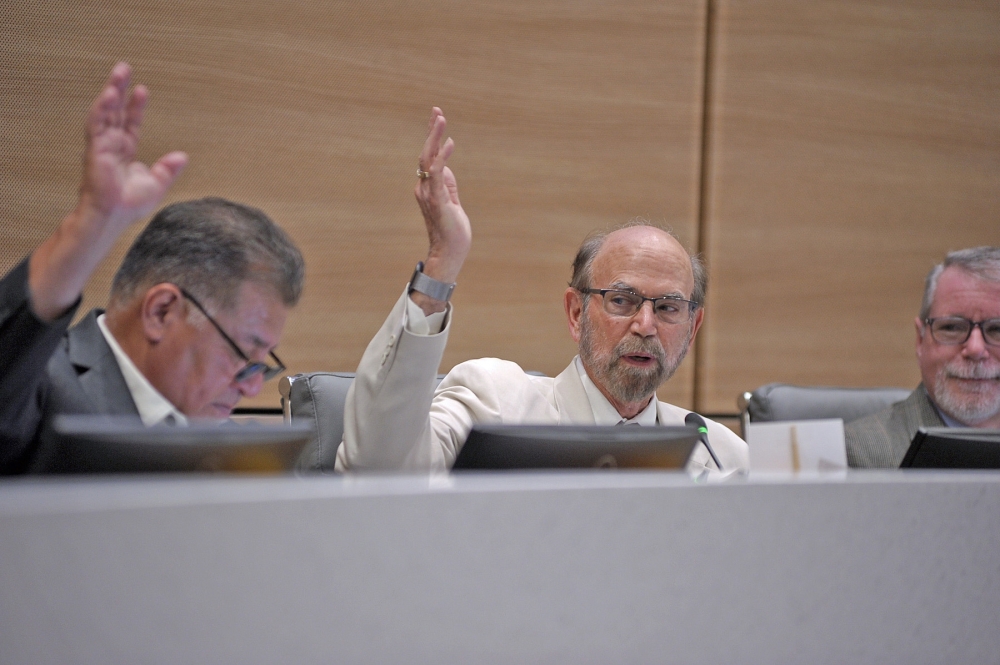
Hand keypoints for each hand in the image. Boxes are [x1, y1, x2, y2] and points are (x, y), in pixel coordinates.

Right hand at [27, 63, 186, 320]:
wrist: (115, 216)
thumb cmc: (131, 204)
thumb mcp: (158, 184)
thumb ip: (169, 169)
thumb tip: (182, 155)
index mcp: (125, 151)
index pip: (130, 122)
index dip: (135, 106)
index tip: (142, 89)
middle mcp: (112, 145)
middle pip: (114, 111)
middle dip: (119, 89)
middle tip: (123, 68)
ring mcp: (102, 145)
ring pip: (105, 112)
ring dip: (110, 92)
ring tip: (118, 74)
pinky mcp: (95, 149)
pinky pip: (97, 124)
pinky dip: (103, 108)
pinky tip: (109, 93)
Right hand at [414, 108, 470, 290]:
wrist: (450, 252)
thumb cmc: (452, 230)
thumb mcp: (452, 202)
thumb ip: (448, 184)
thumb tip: (445, 167)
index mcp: (427, 188)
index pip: (428, 157)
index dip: (432, 137)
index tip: (437, 117)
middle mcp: (424, 188)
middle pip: (425, 153)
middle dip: (431, 131)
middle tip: (437, 110)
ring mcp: (429, 193)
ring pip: (428, 159)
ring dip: (435, 138)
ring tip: (441, 118)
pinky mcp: (438, 199)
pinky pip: (437, 173)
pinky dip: (442, 157)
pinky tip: (449, 143)